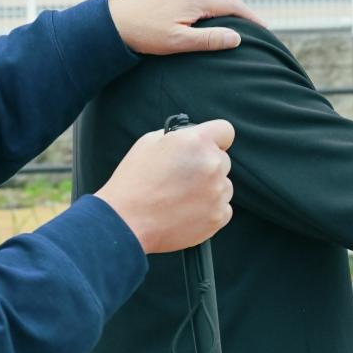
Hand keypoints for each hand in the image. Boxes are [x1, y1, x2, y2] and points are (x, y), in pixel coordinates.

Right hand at [94, 120, 234, 253]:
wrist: (126, 222)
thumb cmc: (134, 181)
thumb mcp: (150, 142)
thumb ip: (179, 137)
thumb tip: (191, 140)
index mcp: (197, 142)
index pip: (226, 131)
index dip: (216, 138)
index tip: (208, 146)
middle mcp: (213, 164)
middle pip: (223, 160)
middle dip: (207, 165)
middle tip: (183, 177)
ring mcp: (217, 192)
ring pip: (224, 185)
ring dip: (210, 188)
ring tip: (181, 197)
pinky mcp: (218, 216)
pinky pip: (223, 208)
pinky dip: (209, 209)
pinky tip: (186, 211)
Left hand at [107, 0, 264, 54]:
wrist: (113, 22)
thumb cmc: (145, 35)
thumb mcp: (178, 42)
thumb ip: (209, 39)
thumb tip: (237, 37)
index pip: (233, 5)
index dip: (251, 17)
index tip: (265, 29)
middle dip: (242, 10)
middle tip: (257, 25)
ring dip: (226, 4)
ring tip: (238, 19)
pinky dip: (210, 0)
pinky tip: (210, 10)